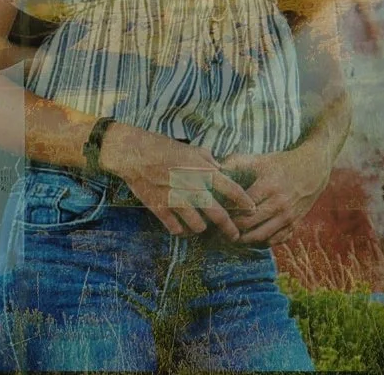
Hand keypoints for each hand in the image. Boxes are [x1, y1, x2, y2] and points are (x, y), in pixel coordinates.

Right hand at [102, 124, 253, 239]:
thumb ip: (207, 160)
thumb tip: (219, 168)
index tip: (252, 210)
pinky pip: (176, 229)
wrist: (132, 152)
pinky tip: (180, 227)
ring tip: (200, 227)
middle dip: (230, 228)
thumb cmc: (160, 147)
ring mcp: (176, 199)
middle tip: (234, 235)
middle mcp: (193, 187)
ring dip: (200, 228)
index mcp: (202, 171)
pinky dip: (180, 230)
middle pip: (219, 215)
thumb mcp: (189, 148)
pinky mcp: (160, 208)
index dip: (245, 202)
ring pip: (198, 226)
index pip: (232, 190)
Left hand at [220, 146, 333, 246]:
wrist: (313, 169)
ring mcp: (290, 216)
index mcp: (269, 186)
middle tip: (215, 231)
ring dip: (244, 240)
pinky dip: (263, 243)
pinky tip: (250, 240)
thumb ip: (234, 163)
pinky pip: (278, 240)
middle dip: (231, 229)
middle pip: (250, 224)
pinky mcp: (296, 223)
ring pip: (263, 236)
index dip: (226, 212)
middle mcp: (280, 204)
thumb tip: (212, 170)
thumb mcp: (258, 159)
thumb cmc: (280, 164)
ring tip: (229, 238)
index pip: (242, 206)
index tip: (213, 214)